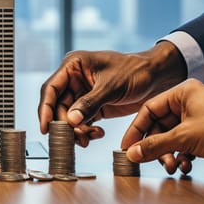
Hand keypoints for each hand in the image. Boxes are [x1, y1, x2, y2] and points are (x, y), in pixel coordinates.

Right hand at [37, 41, 186, 145]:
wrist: (158, 77)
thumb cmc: (136, 71)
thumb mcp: (111, 86)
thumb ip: (89, 103)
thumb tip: (71, 121)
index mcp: (73, 66)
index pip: (51, 89)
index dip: (45, 109)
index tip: (46, 128)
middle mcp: (74, 79)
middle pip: (59, 106)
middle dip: (66, 124)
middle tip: (76, 138)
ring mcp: (83, 93)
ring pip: (69, 117)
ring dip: (77, 130)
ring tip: (89, 138)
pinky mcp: (93, 106)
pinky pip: (82, 122)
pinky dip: (86, 130)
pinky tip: (97, 134)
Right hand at [121, 79, 203, 174]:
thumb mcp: (184, 138)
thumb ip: (155, 146)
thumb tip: (132, 153)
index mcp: (182, 92)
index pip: (149, 109)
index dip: (136, 130)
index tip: (127, 147)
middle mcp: (189, 101)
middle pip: (160, 125)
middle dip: (156, 147)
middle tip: (150, 161)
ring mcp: (198, 117)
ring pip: (172, 137)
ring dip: (169, 154)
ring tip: (172, 167)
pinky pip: (185, 143)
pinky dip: (183, 155)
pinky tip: (186, 166)